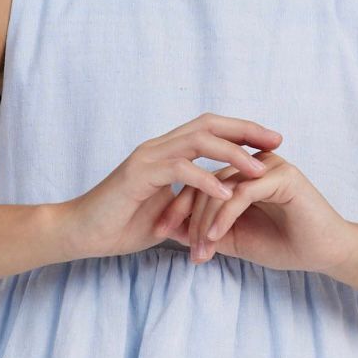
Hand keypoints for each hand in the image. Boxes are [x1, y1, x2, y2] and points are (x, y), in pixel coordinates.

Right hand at [60, 112, 284, 260]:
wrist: (81, 232)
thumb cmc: (120, 224)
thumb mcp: (166, 214)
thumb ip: (190, 205)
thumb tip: (218, 210)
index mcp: (166, 152)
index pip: (210, 129)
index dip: (242, 131)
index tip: (272, 141)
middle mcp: (158, 147)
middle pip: (209, 124)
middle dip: (245, 130)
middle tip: (276, 140)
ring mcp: (147, 157)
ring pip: (197, 141)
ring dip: (231, 153)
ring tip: (258, 169)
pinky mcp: (138, 174)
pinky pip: (178, 170)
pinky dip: (204, 179)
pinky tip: (226, 191)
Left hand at [151, 149, 357, 274]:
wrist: (325, 253)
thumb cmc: (284, 245)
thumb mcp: (236, 239)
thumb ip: (207, 230)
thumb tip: (172, 230)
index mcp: (243, 173)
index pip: (200, 181)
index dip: (178, 205)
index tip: (159, 231)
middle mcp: (254, 163)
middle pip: (206, 181)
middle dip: (184, 212)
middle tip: (168, 238)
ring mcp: (269, 166)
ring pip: (221, 187)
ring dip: (204, 220)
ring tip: (197, 249)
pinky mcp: (282, 176)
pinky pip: (242, 194)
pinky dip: (224, 217)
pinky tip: (213, 238)